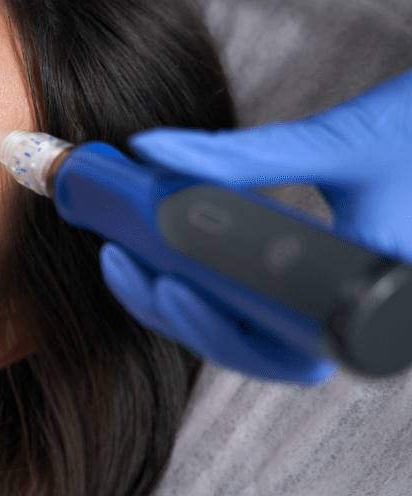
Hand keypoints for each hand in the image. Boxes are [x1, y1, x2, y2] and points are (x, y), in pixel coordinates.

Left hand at [101, 68, 411, 382]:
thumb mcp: (335, 143)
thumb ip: (243, 156)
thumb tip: (149, 150)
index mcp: (374, 304)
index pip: (278, 352)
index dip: (210, 329)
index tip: (160, 282)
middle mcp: (356, 315)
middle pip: (251, 344)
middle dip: (178, 311)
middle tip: (121, 262)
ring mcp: (336, 299)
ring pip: (250, 324)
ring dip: (187, 296)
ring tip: (130, 253)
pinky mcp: (322, 276)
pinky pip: (257, 294)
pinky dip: (210, 275)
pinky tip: (165, 246)